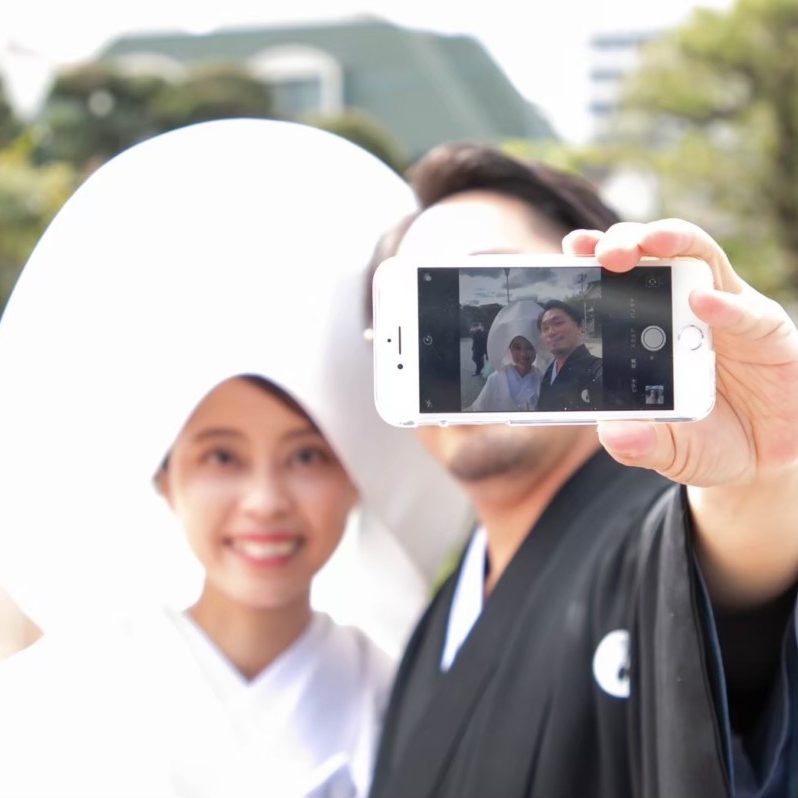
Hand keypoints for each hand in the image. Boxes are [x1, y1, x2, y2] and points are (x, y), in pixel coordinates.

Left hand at [564, 219, 797, 487]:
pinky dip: (724, 305)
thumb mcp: (666, 449)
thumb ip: (638, 443)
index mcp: (647, 328)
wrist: (760, 459)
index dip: (595, 258)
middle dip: (627, 243)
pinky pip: (746, 310)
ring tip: (651, 242)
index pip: (618, 281)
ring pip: (700, 258)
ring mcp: (726, 313)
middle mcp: (684, 308)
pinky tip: (702, 302)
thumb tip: (613, 434)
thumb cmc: (703, 441)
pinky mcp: (765, 330)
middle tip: (606, 252)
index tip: (572, 250)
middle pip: (654, 254)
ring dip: (674, 241)